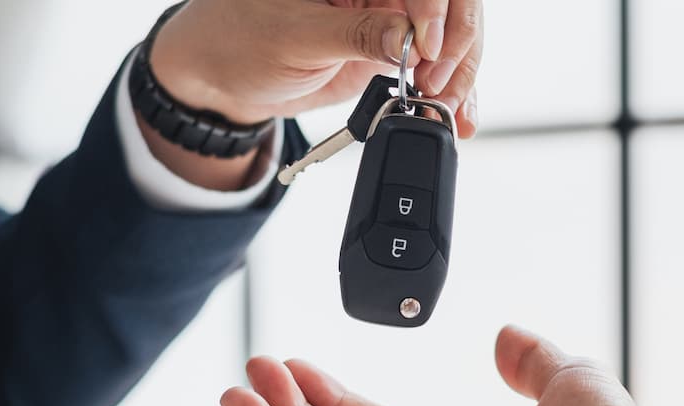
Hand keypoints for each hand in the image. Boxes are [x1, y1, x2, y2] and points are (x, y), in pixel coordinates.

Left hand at [151, 0, 482, 135]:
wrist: (223, 78)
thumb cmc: (239, 38)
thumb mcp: (295, 35)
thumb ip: (357, 33)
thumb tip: (409, 36)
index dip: (434, 7)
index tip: (425, 46)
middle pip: (452, 3)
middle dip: (457, 44)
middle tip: (437, 84)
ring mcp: (392, 16)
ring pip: (453, 37)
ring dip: (461, 75)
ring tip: (446, 109)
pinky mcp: (395, 51)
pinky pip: (437, 66)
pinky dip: (453, 93)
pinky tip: (457, 116)